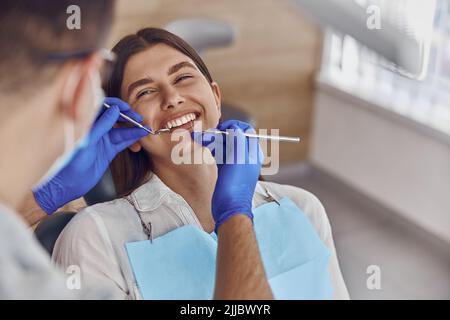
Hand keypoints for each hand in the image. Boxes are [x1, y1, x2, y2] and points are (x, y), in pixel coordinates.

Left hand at [33, 97, 149, 213]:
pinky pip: (122, 142)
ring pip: (121, 131)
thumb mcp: (87, 141)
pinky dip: (132, 139)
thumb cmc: (71, 161)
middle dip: (127, 116)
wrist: (69, 183)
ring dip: (133, 129)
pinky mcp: (108, 151)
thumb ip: (101, 125)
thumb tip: (114, 110)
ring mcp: (103, 141)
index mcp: (86, 124)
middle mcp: (95, 130)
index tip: (126, 107)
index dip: (115, 105)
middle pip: (114, 118)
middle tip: (139, 118)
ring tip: (145, 128)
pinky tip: (140, 136)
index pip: (102, 107)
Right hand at [192, 120, 263, 230]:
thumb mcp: (239, 159)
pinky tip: (204, 147)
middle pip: (233, 138)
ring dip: (213, 141)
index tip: (222, 128)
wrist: (229, 208)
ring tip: (200, 140)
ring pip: (224, 146)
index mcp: (253, 153)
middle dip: (219, 134)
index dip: (234, 127)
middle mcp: (246, 157)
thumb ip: (239, 140)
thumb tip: (235, 129)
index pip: (246, 131)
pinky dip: (212, 150)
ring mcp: (236, 164)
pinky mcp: (227, 171)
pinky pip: (220, 155)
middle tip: (206, 134)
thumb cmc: (235, 185)